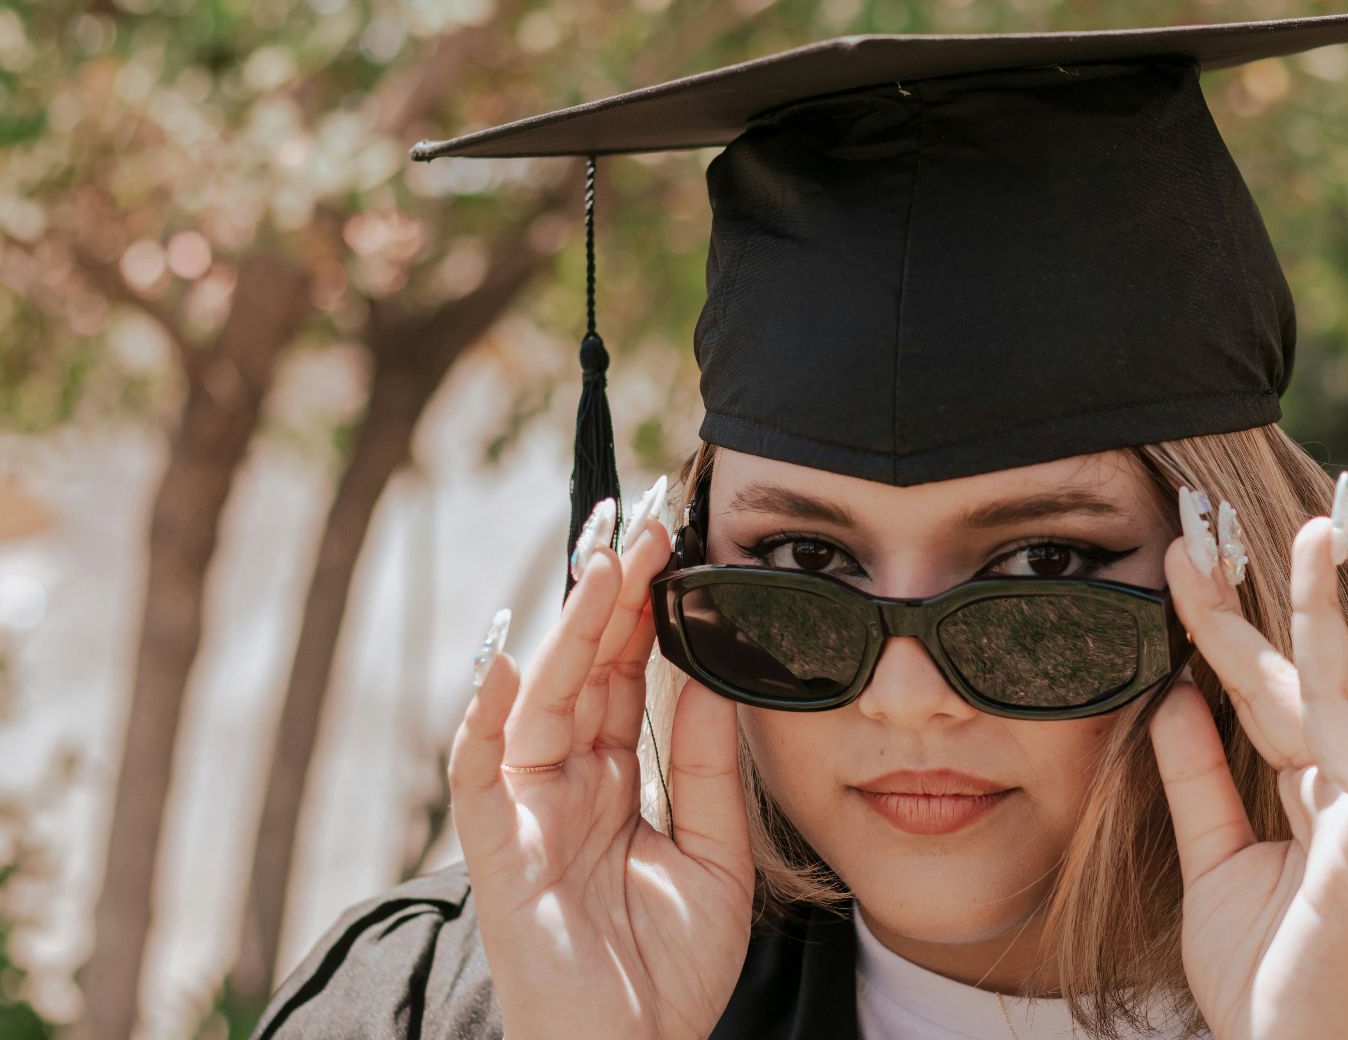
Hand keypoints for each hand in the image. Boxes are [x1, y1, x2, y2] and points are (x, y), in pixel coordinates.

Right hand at [448, 493, 755, 1039]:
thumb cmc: (669, 972)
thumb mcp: (715, 853)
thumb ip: (709, 765)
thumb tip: (717, 669)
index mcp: (616, 781)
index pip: (630, 677)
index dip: (647, 612)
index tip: (676, 544)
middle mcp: (568, 783)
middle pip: (587, 671)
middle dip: (610, 596)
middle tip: (640, 521)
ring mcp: (529, 811)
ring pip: (544, 699)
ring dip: (572, 630)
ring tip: (603, 563)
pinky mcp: (499, 851)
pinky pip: (481, 771)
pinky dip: (485, 714)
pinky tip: (507, 656)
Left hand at [1148, 484, 1347, 1039]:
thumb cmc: (1267, 970)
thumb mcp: (1213, 861)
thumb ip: (1198, 780)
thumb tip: (1172, 697)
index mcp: (1303, 784)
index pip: (1257, 685)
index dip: (1218, 623)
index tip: (1182, 558)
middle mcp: (1341, 786)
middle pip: (1302, 670)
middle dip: (1277, 590)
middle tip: (1240, 514)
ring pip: (1339, 700)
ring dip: (1327, 620)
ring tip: (1318, 543)